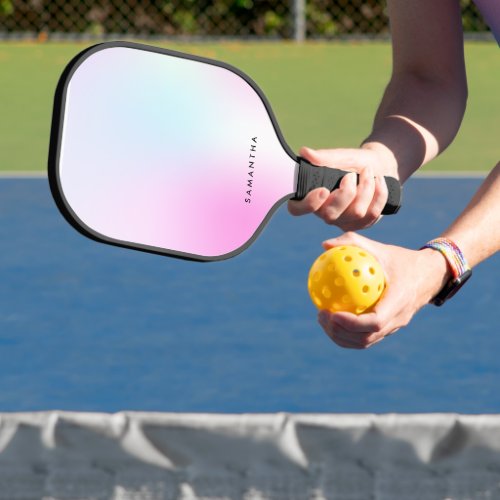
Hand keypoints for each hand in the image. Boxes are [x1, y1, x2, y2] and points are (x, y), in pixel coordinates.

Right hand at [288, 145, 397, 230]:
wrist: (379, 166)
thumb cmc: (354, 162)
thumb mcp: (341, 156)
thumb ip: (324, 157)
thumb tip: (304, 152)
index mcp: (312, 196)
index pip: (297, 209)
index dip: (308, 204)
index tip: (323, 190)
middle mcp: (324, 212)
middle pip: (330, 215)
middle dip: (346, 193)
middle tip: (351, 175)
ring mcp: (343, 221)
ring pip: (356, 213)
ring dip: (366, 188)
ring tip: (368, 172)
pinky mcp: (361, 224)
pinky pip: (372, 214)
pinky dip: (379, 194)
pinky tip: (379, 181)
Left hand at [316, 232, 450, 348]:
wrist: (429, 275)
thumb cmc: (401, 259)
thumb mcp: (380, 248)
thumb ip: (353, 243)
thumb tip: (325, 245)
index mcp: (399, 301)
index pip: (375, 322)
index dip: (352, 323)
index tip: (332, 313)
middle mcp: (398, 319)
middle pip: (366, 338)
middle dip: (339, 332)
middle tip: (321, 315)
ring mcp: (394, 327)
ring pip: (365, 342)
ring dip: (341, 336)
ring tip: (323, 319)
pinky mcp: (389, 329)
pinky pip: (366, 337)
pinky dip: (347, 334)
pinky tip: (332, 319)